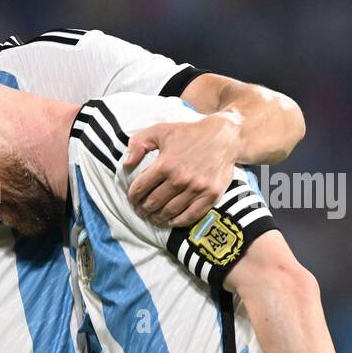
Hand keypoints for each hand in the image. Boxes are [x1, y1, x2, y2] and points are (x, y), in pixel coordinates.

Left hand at [123, 112, 242, 225]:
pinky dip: (177, 221)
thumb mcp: (160, 130)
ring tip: (153, 216)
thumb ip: (138, 144)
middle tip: (141, 210)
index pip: (140, 188)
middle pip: (153, 203)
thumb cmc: (189, 133)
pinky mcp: (211, 195)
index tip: (132, 198)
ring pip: (169, 212)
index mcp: (166, 164)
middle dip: (143, 209)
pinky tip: (171, 220)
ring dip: (157, 217)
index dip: (132, 196)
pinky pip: (190, 216)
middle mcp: (181, 178)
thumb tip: (126, 164)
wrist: (225, 137)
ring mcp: (197, 188)